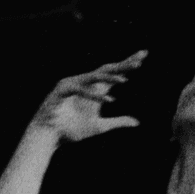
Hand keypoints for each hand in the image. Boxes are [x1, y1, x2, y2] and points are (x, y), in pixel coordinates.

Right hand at [32, 51, 147, 141]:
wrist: (51, 136)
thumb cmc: (72, 130)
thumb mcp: (100, 126)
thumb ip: (118, 122)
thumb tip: (137, 122)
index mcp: (95, 89)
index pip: (114, 74)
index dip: (127, 65)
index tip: (143, 57)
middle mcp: (86, 84)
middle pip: (107, 70)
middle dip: (124, 64)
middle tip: (140, 59)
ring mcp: (74, 84)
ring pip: (95, 77)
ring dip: (110, 78)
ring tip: (126, 79)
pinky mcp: (63, 90)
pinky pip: (81, 90)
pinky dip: (94, 95)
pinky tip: (109, 100)